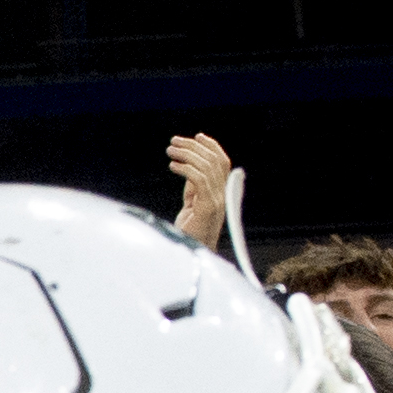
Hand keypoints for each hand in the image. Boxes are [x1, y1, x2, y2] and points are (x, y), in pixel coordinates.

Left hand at [166, 132, 235, 248]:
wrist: (191, 255)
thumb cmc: (189, 233)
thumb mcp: (191, 206)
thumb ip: (194, 189)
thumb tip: (188, 169)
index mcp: (220, 192)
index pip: (222, 162)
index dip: (212, 147)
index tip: (196, 136)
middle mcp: (222, 194)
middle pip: (214, 160)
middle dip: (194, 147)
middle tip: (174, 142)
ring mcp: (217, 201)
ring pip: (206, 167)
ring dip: (187, 154)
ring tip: (170, 151)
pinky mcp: (207, 207)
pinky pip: (199, 180)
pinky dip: (185, 169)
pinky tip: (172, 166)